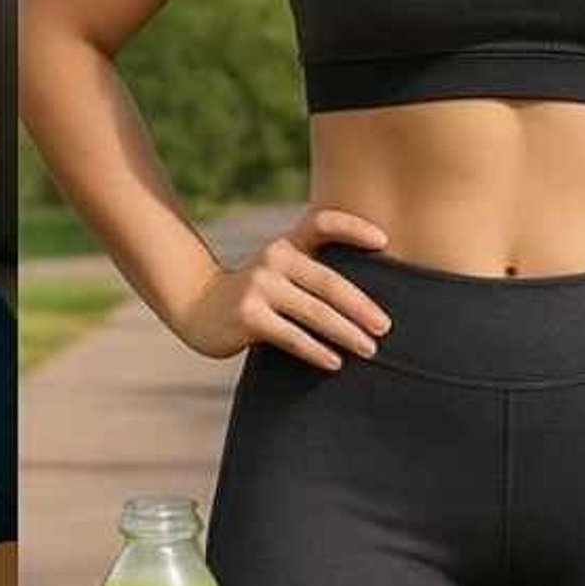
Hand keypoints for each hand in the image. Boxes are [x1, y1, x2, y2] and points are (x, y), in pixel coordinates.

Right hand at [170, 206, 393, 369]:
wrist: (199, 307)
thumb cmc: (256, 294)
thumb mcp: (280, 272)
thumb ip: (313, 273)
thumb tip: (372, 303)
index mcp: (287, 244)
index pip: (322, 223)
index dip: (353, 227)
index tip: (384, 241)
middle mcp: (273, 258)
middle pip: (328, 281)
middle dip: (361, 306)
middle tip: (385, 327)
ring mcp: (259, 286)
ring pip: (314, 312)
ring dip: (346, 333)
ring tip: (369, 349)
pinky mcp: (248, 316)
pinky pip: (291, 336)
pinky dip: (316, 350)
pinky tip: (335, 362)